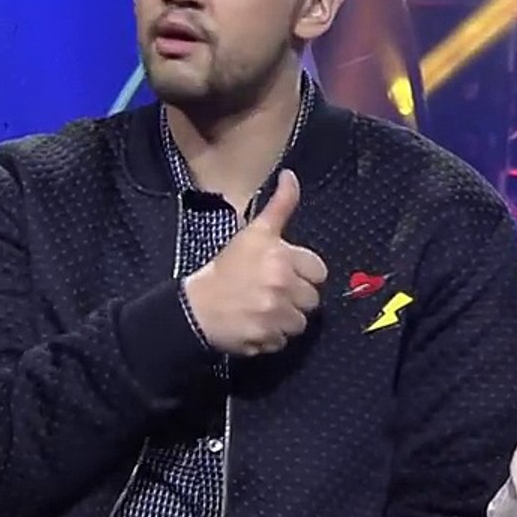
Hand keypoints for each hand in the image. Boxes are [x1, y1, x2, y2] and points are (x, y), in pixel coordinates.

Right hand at [181, 170, 327, 356]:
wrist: (196, 307)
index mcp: (282, 257)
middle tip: (270, 291)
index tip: (283, 272)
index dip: (302, 273)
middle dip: (295, 297)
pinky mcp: (266, 338)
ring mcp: (274, 314)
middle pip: (312, 300)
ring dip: (284, 319)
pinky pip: (283, 341)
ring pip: (300, 323)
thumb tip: (291, 175)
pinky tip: (255, 324)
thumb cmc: (226, 268)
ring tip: (262, 309)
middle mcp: (282, 286)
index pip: (319, 272)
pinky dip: (271, 336)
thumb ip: (280, 206)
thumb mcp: (254, 233)